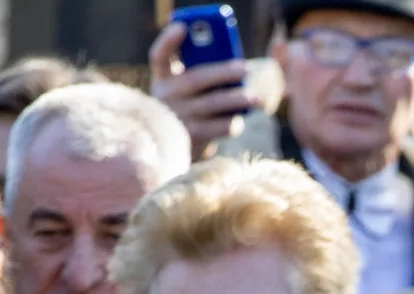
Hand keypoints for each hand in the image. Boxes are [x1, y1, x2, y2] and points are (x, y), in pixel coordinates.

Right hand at [149, 22, 258, 160]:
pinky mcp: (190, 136)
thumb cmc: (189, 107)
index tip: (182, 27)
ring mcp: (176, 116)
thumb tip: (236, 68)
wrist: (178, 146)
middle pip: (194, 79)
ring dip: (236, 99)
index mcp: (163, 78)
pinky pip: (217, 127)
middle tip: (245, 69)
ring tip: (254, 97)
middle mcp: (165, 95)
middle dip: (223, 72)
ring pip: (211, 103)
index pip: (159, 56)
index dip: (168, 40)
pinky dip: (232, 122)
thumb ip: (201, 74)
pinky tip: (241, 120)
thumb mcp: (185, 88)